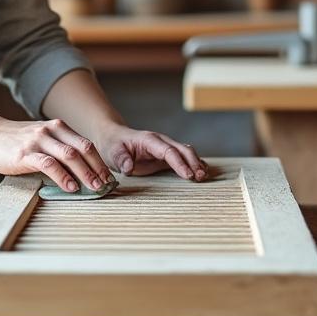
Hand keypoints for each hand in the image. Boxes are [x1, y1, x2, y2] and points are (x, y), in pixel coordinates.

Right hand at [0, 117, 113, 192]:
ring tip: (94, 188)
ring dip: (85, 173)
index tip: (108, 178)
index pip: (86, 144)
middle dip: (97, 168)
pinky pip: (49, 164)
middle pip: (83, 149)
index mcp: (58, 127)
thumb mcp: (42, 138)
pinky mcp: (26, 153)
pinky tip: (70, 187)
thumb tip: (81, 171)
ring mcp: (38, 141)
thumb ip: (59, 149)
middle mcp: (51, 131)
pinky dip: (63, 177)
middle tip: (106, 185)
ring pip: (70, 156)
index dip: (100, 162)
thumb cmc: (17, 141)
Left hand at [92, 123, 207, 180]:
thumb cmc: (114, 145)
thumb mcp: (113, 152)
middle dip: (193, 162)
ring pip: (186, 153)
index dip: (180, 163)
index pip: (169, 151)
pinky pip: (183, 158)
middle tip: (200, 177)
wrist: (114, 138)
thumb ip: (121, 159)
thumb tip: (129, 167)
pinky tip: (201, 172)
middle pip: (183, 150)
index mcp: (150, 140)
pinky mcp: (166, 156)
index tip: (188, 175)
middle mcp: (161, 142)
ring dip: (196, 163)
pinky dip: (193, 164)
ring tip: (204, 176)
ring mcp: (165, 148)